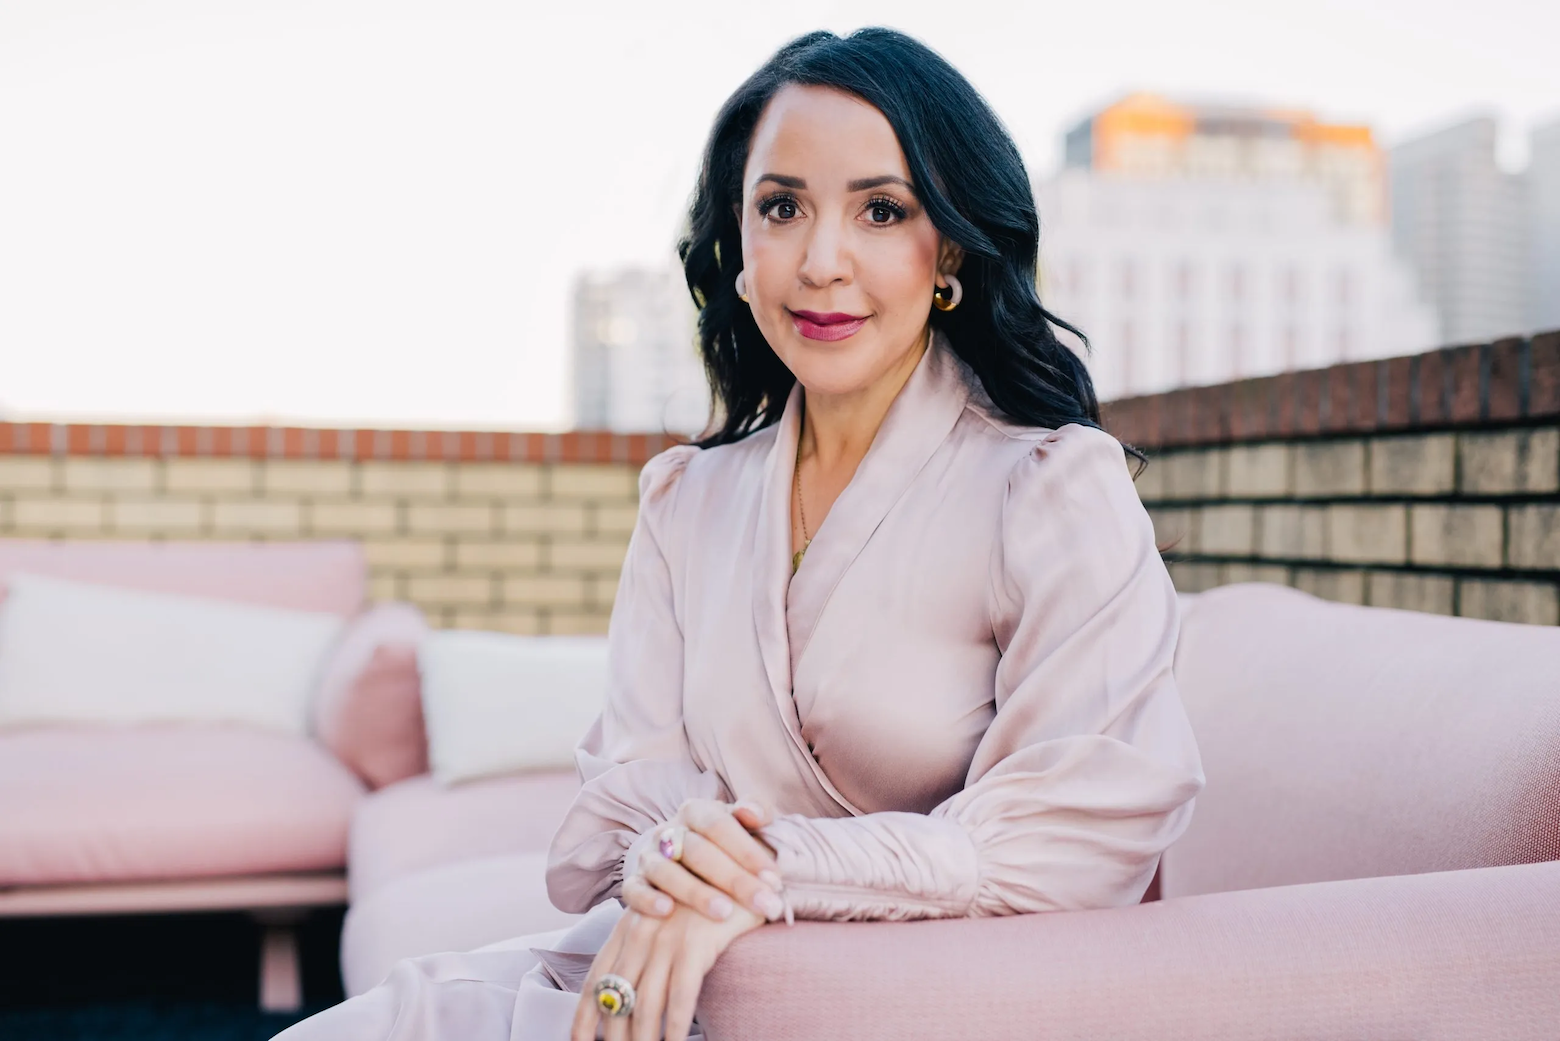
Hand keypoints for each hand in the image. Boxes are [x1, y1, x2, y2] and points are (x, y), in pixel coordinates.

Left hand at [572, 902, 762, 1040]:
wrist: (740, 867)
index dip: (584, 1017)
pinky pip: (680, 995)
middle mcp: (639, 933)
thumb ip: (643, 948)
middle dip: (615, 1037)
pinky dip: (676, 1025)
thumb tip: (630, 994)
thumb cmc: (705, 898)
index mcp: (627, 928)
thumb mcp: (665, 916)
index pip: (595, 980)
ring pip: (646, 1004)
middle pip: (618, 999)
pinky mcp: (695, 942)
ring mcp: (665, 938)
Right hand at [622, 798, 784, 924]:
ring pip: (666, 871)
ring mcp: (648, 858)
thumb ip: (756, 812)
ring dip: (695, 892)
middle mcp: (668, 831)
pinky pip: (633, 890)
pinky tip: (667, 911)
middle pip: (698, 851)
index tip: (775, 879)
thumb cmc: (724, 844)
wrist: (682, 860)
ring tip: (724, 912)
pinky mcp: (633, 883)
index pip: (720, 826)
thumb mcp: (742, 824)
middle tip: (764, 903)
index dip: (748, 851)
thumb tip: (752, 813)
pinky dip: (647, 899)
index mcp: (695, 811)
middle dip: (734, 879)